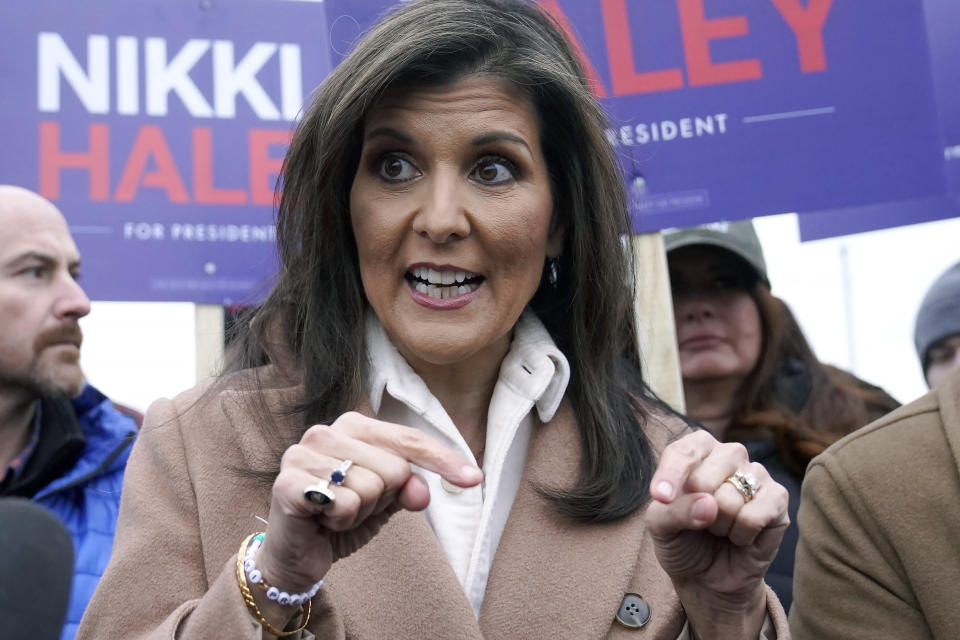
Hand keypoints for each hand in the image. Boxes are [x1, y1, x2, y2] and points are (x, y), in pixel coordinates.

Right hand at [256, 412, 481, 593]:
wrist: (296, 555)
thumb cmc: (341, 517)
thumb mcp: (385, 502)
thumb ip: (408, 487)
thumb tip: (422, 488)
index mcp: (353, 426)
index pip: (409, 439)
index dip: (443, 460)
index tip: (474, 479)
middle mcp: (325, 431)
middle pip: (394, 468)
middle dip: (382, 500)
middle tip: (354, 508)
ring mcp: (302, 454)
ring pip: (370, 488)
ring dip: (359, 514)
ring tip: (336, 515)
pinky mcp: (288, 483)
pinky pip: (344, 504)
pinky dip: (341, 521)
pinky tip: (321, 521)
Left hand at [645, 430, 788, 637]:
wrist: (709, 577)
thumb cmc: (683, 540)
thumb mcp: (660, 527)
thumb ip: (672, 511)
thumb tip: (708, 504)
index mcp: (696, 450)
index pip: (683, 452)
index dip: (670, 475)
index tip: (660, 497)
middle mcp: (729, 454)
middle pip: (704, 479)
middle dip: (696, 511)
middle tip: (700, 521)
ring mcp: (756, 473)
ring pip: (728, 501)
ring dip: (718, 526)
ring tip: (719, 528)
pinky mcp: (778, 497)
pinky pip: (752, 517)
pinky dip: (740, 535)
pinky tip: (740, 535)